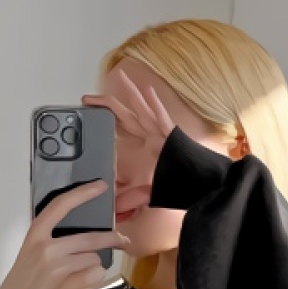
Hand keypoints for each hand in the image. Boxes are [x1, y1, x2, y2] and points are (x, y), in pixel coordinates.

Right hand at [0, 180, 129, 288]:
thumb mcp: (28, 258)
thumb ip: (51, 246)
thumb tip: (85, 244)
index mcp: (35, 237)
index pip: (60, 206)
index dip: (82, 193)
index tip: (100, 186)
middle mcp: (46, 249)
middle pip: (90, 237)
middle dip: (112, 239)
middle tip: (122, 240)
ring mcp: (57, 268)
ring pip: (94, 259)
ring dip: (92, 269)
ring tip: (75, 279)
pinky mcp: (67, 286)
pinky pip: (95, 275)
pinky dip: (92, 281)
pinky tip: (78, 287)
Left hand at [82, 67, 175, 213]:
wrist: (200, 186)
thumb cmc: (176, 185)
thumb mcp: (146, 194)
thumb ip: (130, 199)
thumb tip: (113, 210)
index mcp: (143, 147)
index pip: (120, 131)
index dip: (104, 122)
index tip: (89, 117)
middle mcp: (150, 137)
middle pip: (125, 116)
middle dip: (106, 105)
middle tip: (87, 100)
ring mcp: (161, 135)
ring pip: (142, 111)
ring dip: (131, 95)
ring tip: (120, 78)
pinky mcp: (173, 137)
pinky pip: (163, 119)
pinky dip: (156, 106)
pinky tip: (149, 92)